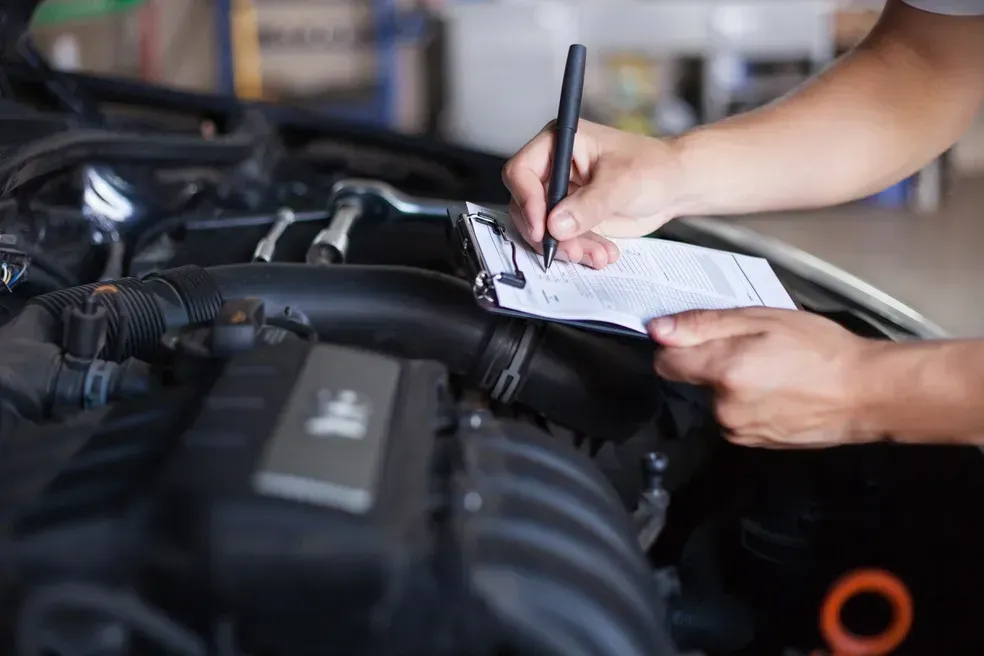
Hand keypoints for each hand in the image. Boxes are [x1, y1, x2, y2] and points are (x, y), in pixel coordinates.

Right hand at [501, 120, 685, 268]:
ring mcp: (561, 196)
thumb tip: (556, 224)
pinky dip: (580, 251)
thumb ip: (588, 204)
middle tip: (570, 249)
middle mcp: (554, 169)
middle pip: (526, 206)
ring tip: (597, 254)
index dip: (527, 200)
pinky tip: (602, 254)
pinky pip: (562, 241)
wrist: (674, 188)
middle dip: (548, 233)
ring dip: (567, 247)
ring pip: (543, 229)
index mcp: (559, 143)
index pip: (522, 171)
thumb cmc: (654, 168)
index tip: (543, 227)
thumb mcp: (622, 182)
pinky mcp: (571, 218)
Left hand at [649, 308, 883, 448]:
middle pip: (695, 381)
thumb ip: (704, 325)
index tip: (700, 336)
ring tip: (774, 370)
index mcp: (723, 372)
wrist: (867, 393)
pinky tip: (780, 391)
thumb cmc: (820, 348)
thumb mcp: (762, 319)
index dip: (678, 346)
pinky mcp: (755, 444)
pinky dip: (750, 404)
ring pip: (717, 400)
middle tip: (756, 348)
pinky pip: (736, 417)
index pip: (666, 363)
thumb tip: (658, 329)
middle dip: (714, 363)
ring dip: (733, 385)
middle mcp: (723, 408)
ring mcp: (739, 430)